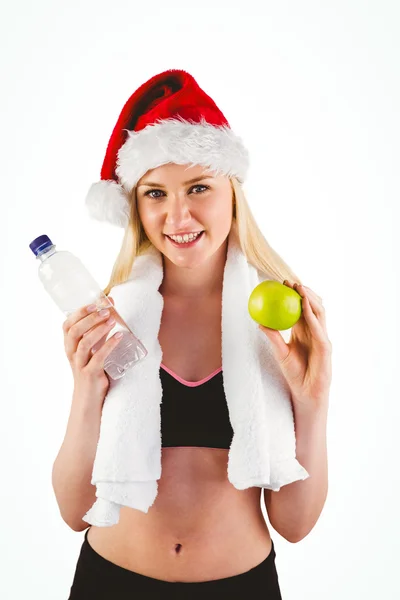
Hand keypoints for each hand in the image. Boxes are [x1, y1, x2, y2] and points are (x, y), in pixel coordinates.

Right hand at [62, 297, 122, 405]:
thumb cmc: (92, 371)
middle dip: (90, 318)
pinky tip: (118, 337)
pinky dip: (109, 345)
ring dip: (99, 329)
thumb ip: (98, 335)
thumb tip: (110, 313)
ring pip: (84, 343)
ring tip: (112, 320)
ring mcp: (80, 364)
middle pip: (74, 331)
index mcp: (69, 346)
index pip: (67, 324)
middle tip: (106, 310)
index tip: (95, 302)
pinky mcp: (90, 374)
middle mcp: (71, 354)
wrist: (89, 399)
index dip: (80, 311)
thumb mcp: (92, 351)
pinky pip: (98, 358)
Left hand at [258, 281, 331, 415]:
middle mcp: (315, 332)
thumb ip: (273, 337)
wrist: (306, 392)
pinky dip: (312, 315)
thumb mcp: (280, 353)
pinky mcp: (326, 346)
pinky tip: (304, 306)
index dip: (294, 295)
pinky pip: (319, 327)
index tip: (282, 283)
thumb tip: (259, 322)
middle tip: (289, 281)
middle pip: (313, 306)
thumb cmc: (294, 374)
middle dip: (304, 291)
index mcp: (304, 331)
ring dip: (310, 298)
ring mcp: (323, 338)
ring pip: (319, 312)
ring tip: (299, 287)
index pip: (301, 309)